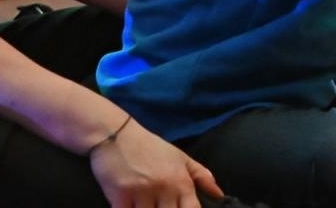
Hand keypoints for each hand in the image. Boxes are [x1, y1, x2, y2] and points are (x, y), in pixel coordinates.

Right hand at [90, 118, 224, 207]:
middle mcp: (164, 189)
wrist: (116, 135)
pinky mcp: (120, 198)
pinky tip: (130, 206)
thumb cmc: (150, 148)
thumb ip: (201, 176)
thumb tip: (219, 195)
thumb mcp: (179, 157)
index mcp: (181, 182)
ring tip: (147, 205)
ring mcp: (142, 195)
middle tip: (161, 205)